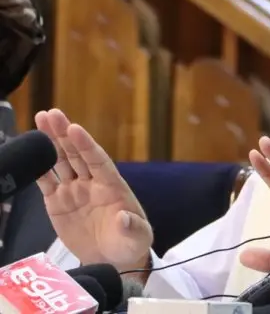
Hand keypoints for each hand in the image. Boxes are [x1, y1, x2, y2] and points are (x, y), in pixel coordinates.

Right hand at [34, 109, 152, 270]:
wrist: (113, 259)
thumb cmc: (130, 243)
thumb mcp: (137, 237)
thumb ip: (132, 227)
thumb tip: (124, 218)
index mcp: (112, 185)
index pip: (97, 160)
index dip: (86, 144)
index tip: (75, 128)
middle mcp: (92, 182)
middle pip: (77, 154)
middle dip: (64, 133)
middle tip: (51, 113)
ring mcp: (74, 191)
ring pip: (61, 161)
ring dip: (51, 142)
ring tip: (40, 119)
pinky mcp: (58, 203)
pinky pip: (46, 182)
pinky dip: (37, 168)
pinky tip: (29, 153)